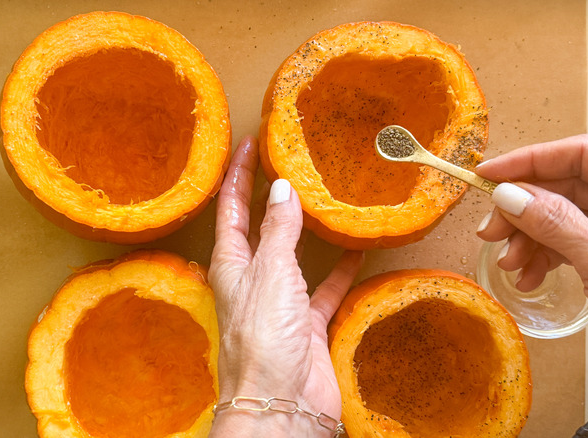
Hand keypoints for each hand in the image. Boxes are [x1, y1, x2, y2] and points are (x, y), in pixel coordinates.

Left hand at [208, 136, 362, 436]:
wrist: (282, 401)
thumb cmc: (262, 338)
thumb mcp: (271, 273)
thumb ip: (279, 230)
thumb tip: (282, 188)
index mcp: (231, 263)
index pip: (230, 208)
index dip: (236, 174)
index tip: (248, 143)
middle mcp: (252, 279)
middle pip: (259, 227)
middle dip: (268, 195)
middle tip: (285, 161)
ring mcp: (280, 301)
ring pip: (293, 254)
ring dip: (306, 229)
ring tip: (323, 197)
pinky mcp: (306, 323)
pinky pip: (325, 288)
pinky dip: (340, 271)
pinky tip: (357, 251)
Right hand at [475, 134, 587, 327]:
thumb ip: (557, 223)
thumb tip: (510, 194)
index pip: (582, 154)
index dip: (531, 159)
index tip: (488, 175)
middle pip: (567, 186)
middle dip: (522, 208)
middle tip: (491, 230)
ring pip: (563, 217)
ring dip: (528, 238)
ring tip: (509, 263)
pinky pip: (571, 243)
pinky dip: (545, 257)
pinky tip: (528, 277)